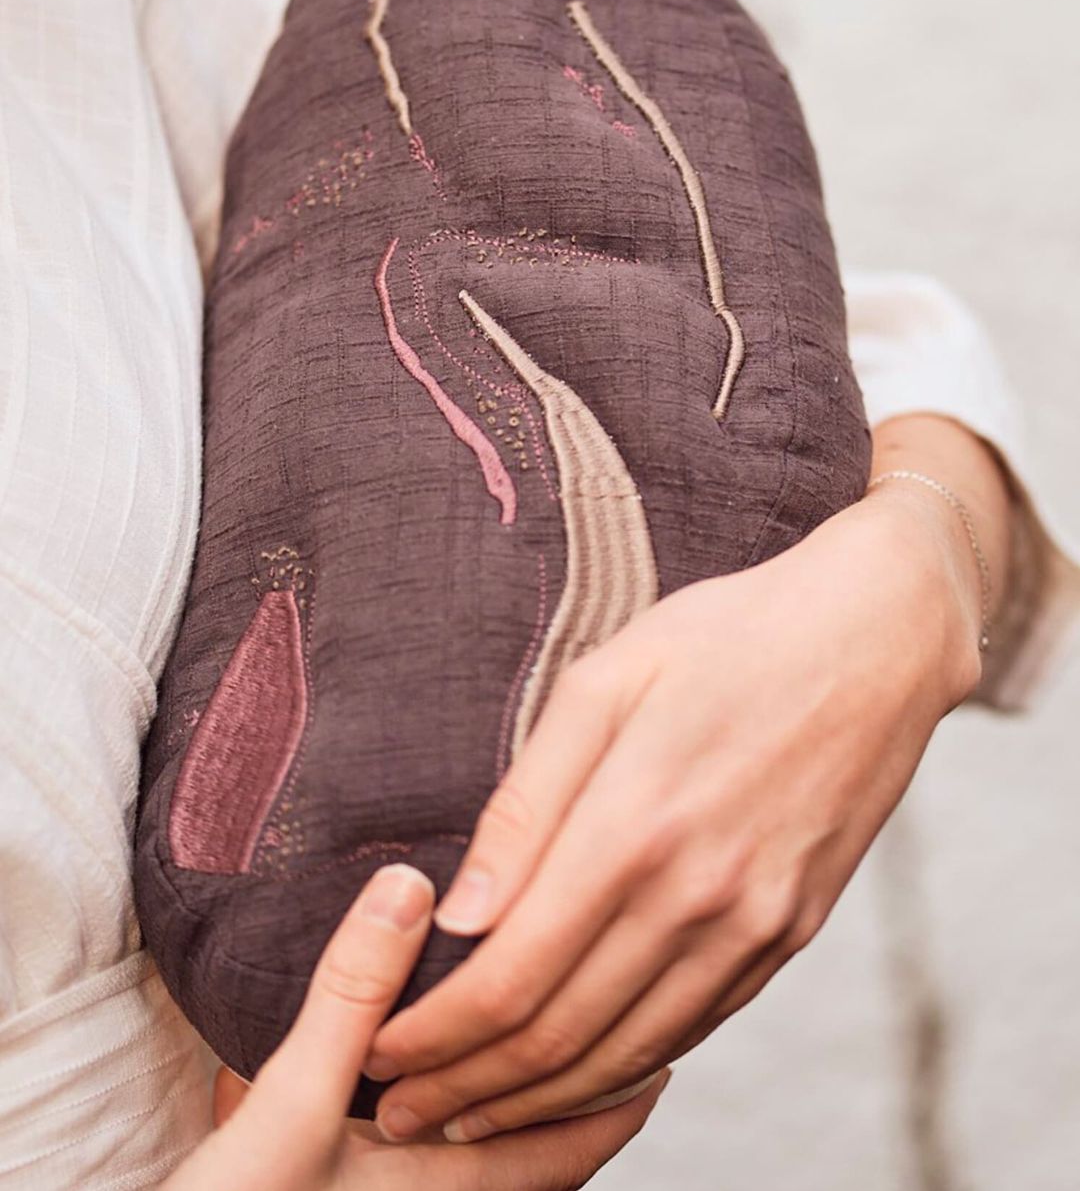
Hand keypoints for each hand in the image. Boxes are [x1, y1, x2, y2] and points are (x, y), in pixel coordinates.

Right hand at [162, 862, 669, 1189]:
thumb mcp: (289, 1109)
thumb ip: (352, 1000)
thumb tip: (414, 888)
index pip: (567, 1146)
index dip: (623, 1096)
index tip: (667, 1042)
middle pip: (533, 1158)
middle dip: (576, 1098)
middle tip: (615, 1026)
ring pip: (476, 1161)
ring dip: (506, 1107)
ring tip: (528, 1037)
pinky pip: (416, 1162)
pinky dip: (438, 1123)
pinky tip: (404, 1084)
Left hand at [362, 420, 1004, 1144]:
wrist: (873, 638)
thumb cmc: (724, 638)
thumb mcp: (603, 682)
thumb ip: (527, 803)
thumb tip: (461, 914)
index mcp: (634, 826)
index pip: (511, 976)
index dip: (435, 1032)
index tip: (378, 1052)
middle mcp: (698, 896)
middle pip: (561, 1033)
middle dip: (468, 1086)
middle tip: (403, 1112)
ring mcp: (755, 924)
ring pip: (630, 1052)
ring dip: (540, 1100)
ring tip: (472, 1119)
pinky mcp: (791, 931)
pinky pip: (697, 1027)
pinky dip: (627, 1069)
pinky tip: (579, 1079)